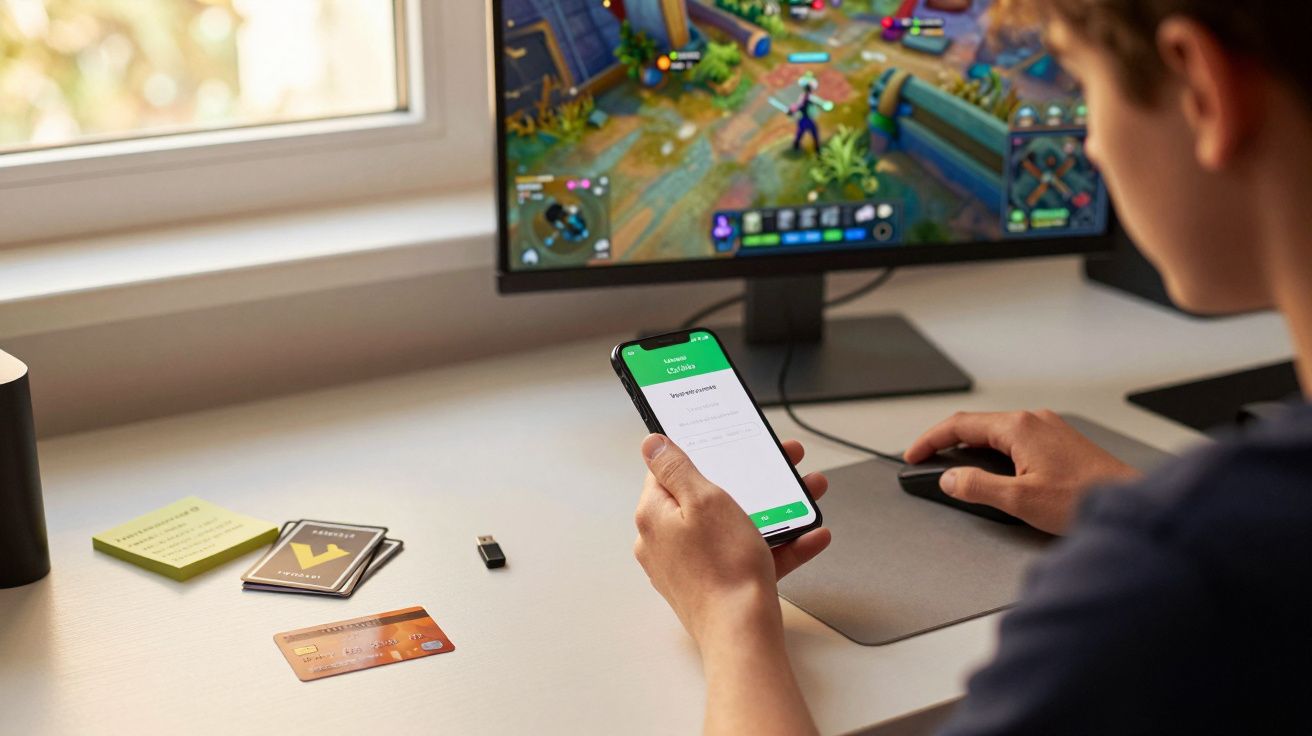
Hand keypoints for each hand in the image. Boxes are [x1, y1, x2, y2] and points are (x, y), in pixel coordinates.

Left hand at [633, 434, 830, 645]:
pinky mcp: (715, 584)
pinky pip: (747, 555)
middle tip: (780, 466)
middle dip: (750, 479)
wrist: (742, 634)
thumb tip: (651, 443)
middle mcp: (666, 541)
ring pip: (734, 525)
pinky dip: (778, 544)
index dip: (701, 453)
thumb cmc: (722, 569)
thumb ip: (675, 467)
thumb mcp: (703, 500)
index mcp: (654, 515)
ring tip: (807, 494)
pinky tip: (810, 535)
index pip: (668, 471)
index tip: (726, 445)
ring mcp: (690, 565)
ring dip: (774, 509)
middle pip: (708, 498)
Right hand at [904, 410, 1140, 534]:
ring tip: (955, 470)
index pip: (959, 425)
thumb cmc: (1086, 499)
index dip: (930, 440)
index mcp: (1019, 427)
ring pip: (996, 434)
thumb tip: (950, 479)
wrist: (1131, 504)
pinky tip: (994, 473)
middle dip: (947, 443)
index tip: (913, 455)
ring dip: (972, 449)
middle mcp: (1034, 420)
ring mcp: (1049, 429)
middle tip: (927, 462)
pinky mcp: (1060, 443)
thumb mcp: (1020, 499)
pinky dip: (994, 454)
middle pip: (977, 426)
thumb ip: (977, 487)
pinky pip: (1015, 441)